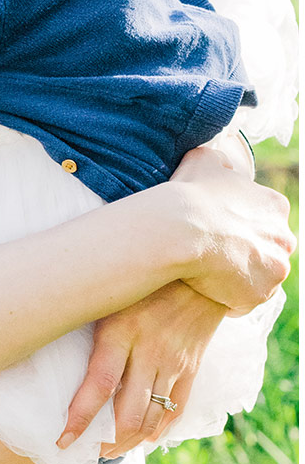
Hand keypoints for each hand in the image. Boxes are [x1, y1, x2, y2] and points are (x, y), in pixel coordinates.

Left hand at [57, 281, 226, 457]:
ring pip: (152, 418)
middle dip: (106, 443)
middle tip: (87, 453)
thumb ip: (87, 326)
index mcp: (121, 332)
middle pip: (129, 413)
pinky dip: (158, 431)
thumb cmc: (139, 281)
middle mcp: (149, 350)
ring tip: (109, 451)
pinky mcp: (192, 368)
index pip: (99, 386)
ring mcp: (174, 362)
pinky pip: (177, 410)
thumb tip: (48, 351)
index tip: (62, 441)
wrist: (199, 268)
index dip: (80, 418)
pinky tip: (143, 440)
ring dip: (130, 442)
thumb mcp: (108, 296)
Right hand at [170, 145, 292, 311]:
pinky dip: (227, 299)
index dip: (237, 228)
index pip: (262, 222)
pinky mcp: (259, 294)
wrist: (181, 231)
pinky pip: (243, 301)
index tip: (215, 231)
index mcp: (274, 206)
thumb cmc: (189, 195)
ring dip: (237, 278)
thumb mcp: (203, 162)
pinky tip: (204, 290)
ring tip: (205, 275)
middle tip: (211, 255)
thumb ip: (218, 163)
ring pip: (258, 278)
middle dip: (244, 254)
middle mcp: (284, 238)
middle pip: (266, 251)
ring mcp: (274, 268)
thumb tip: (221, 165)